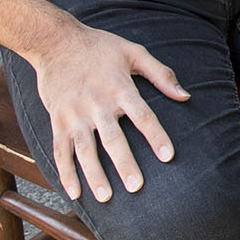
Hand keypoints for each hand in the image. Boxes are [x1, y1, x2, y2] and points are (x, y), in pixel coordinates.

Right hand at [27, 25, 185, 202]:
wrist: (54, 41)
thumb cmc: (99, 47)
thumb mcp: (133, 51)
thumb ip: (161, 73)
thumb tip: (185, 95)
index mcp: (119, 87)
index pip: (142, 115)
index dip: (156, 136)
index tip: (168, 156)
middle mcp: (96, 103)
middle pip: (113, 138)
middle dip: (124, 163)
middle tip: (136, 187)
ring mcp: (74, 114)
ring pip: (84, 150)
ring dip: (94, 174)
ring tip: (105, 197)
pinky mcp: (57, 120)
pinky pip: (60, 150)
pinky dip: (65, 172)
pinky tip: (74, 192)